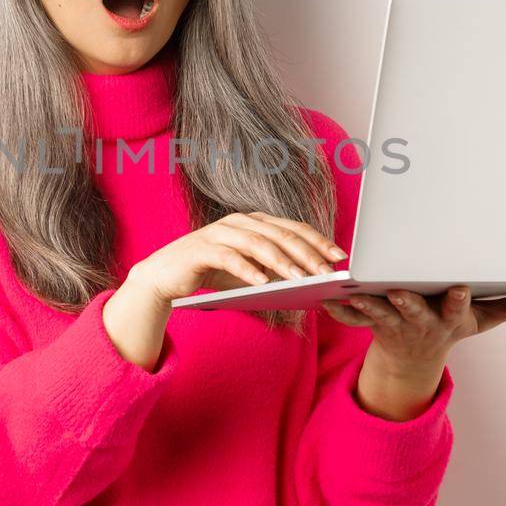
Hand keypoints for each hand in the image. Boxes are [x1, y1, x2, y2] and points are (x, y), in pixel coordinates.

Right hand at [128, 211, 345, 305]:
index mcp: (254, 223)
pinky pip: (228, 257)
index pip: (293, 228)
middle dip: (306, 253)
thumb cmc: (212, 274)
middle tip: (326, 272)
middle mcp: (239, 222)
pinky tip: (263, 283)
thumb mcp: (250, 271)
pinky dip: (247, 269)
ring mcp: (219, 233)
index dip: (318, 240)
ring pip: (257, 244)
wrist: (165, 277)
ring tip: (300, 279)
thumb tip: (310, 280)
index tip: (340, 257)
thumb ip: (274, 270)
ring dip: (281, 262)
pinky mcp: (201, 249)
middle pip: (279, 234)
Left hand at [321, 285, 505, 376]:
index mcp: (450, 318)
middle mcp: (423, 323)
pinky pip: (353, 320)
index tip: (459, 288)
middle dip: (408, 302)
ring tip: (354, 292)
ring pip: (380, 314)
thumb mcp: (483, 319)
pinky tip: (325, 300)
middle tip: (398, 291)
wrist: (413, 360)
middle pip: (415, 311)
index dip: (458, 300)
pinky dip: (339, 312)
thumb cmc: (450, 325)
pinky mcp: (373, 325)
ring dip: (367, 305)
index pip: (458, 307)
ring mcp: (397, 326)